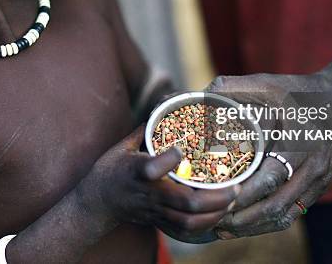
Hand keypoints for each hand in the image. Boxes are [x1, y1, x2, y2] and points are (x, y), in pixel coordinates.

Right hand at [79, 125, 239, 239]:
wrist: (96, 204)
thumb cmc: (111, 169)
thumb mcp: (124, 145)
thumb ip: (148, 127)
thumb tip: (168, 102)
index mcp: (136, 171)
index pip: (151, 169)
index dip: (168, 160)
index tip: (182, 148)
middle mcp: (148, 193)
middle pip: (184, 202)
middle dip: (214, 197)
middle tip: (234, 185)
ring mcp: (154, 211)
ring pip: (188, 220)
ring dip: (215, 212)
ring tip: (232, 199)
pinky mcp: (158, 222)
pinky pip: (185, 229)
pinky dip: (206, 223)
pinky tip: (220, 213)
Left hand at [206, 68, 331, 237]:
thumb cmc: (298, 90)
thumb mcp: (267, 83)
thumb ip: (232, 88)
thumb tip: (198, 96)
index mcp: (300, 142)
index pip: (270, 178)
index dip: (243, 195)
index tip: (217, 200)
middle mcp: (314, 167)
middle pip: (276, 205)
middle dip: (242, 218)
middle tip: (213, 220)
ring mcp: (319, 180)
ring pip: (285, 215)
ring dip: (254, 226)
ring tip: (224, 229)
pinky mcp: (319, 187)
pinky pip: (294, 213)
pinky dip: (269, 223)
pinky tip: (246, 224)